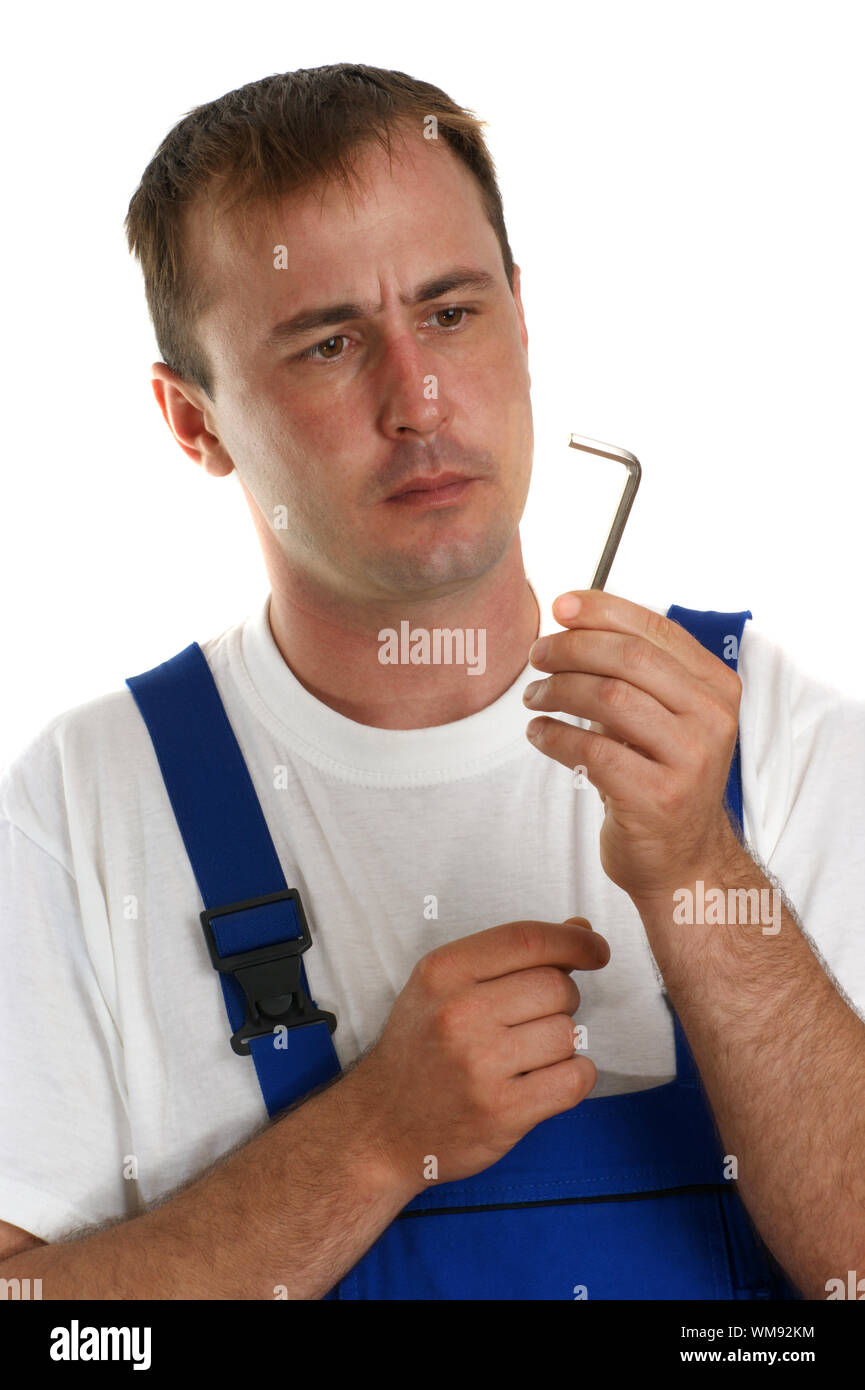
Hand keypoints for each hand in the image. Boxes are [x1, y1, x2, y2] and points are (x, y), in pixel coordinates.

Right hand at [351, 917, 608, 1190]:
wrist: (381, 1126)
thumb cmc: (420, 1049)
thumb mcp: (443, 986)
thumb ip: (508, 955)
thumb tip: (580, 930)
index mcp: (442, 973)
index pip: (527, 939)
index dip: (573, 941)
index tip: (594, 949)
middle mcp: (458, 1014)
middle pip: (557, 986)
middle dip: (561, 1000)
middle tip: (535, 1018)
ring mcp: (480, 1066)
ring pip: (567, 1034)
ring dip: (560, 1044)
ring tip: (526, 1055)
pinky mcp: (502, 1113)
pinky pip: (575, 1079)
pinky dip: (573, 1078)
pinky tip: (544, 1080)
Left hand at [522, 590, 745, 901]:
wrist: (685, 861)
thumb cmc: (662, 778)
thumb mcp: (664, 717)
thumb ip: (634, 673)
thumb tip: (569, 621)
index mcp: (717, 687)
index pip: (656, 630)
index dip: (603, 610)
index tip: (559, 606)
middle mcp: (711, 718)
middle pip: (629, 658)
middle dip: (572, 648)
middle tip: (536, 655)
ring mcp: (689, 759)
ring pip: (607, 697)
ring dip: (557, 690)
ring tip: (532, 696)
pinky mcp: (657, 797)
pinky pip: (591, 750)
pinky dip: (553, 736)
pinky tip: (538, 733)